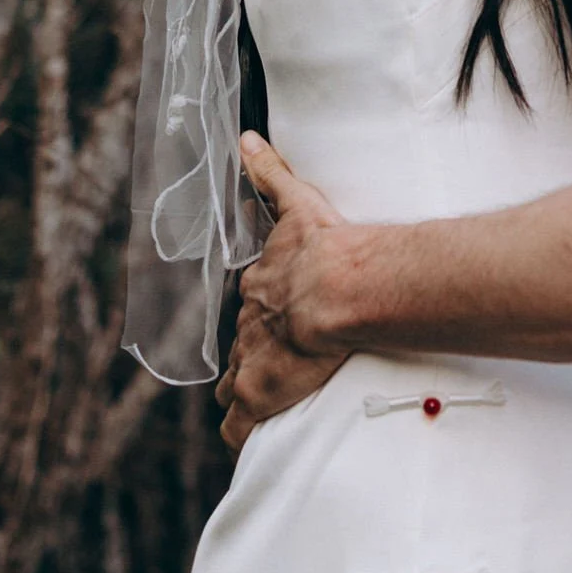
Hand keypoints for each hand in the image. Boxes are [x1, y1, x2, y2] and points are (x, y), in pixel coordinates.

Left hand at [221, 129, 360, 402]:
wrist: (339, 288)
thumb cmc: (326, 247)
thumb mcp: (297, 202)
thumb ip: (271, 173)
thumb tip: (247, 138)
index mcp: (260, 285)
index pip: (253, 301)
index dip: (265, 310)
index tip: (280, 316)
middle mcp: (248, 324)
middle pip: (241, 343)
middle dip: (253, 351)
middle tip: (278, 358)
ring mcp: (250, 362)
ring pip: (232, 384)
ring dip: (242, 390)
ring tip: (260, 400)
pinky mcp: (258, 395)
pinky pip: (237, 423)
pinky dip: (241, 429)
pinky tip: (249, 434)